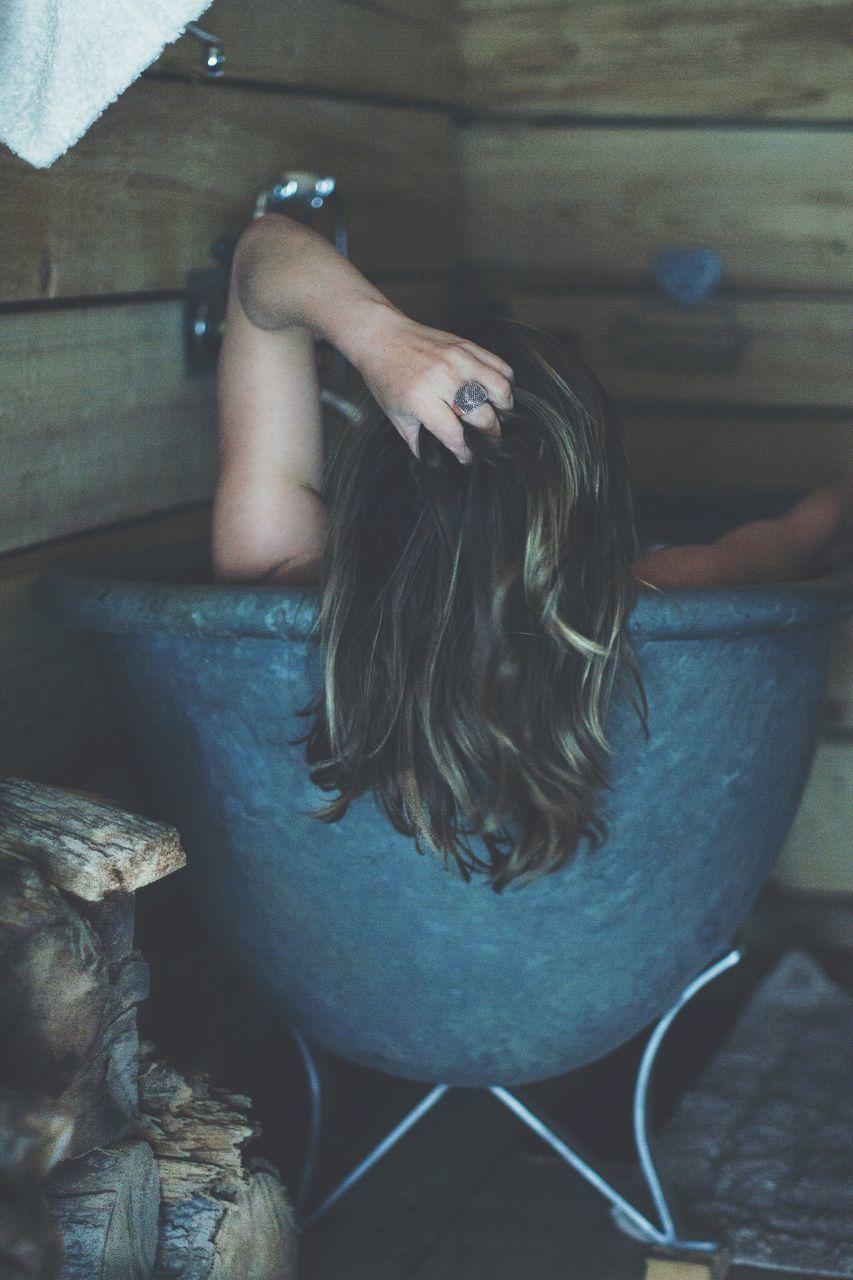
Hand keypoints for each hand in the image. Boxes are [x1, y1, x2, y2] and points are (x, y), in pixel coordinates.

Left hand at [343, 302, 513, 464]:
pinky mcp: (467, 346)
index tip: (467, 457)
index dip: (465, 452)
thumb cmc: (386, 378)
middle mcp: (443, 379)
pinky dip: (506, 382)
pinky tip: (498, 393)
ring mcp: (458, 360)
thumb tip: (436, 461)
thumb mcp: (396, 417)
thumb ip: (418, 442)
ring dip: (505, 408)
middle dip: (490, 435)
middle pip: (482, 415)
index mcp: (422, 400)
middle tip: (488, 441)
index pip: (455, 435)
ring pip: (499, 388)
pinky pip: (500, 365)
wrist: (382, 337)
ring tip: (499, 416)